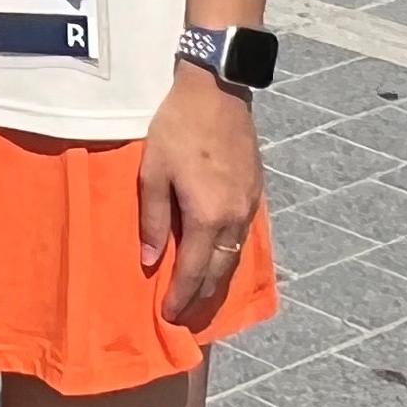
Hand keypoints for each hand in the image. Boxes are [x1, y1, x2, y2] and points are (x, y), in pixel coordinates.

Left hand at [141, 72, 261, 328]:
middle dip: (202, 297)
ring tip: (201, 295)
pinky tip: (218, 259)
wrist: (217, 91)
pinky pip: (243, 237)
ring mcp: (249, 206)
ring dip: (217, 280)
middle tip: (186, 315)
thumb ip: (152, 219)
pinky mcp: (256, 192)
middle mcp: (234, 218)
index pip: (193, 271)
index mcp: (207, 216)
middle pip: (219, 272)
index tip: (169, 316)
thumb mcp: (152, 172)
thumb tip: (149, 260)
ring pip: (234, 257)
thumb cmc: (177, 129)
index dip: (181, 296)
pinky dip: (229, 256)